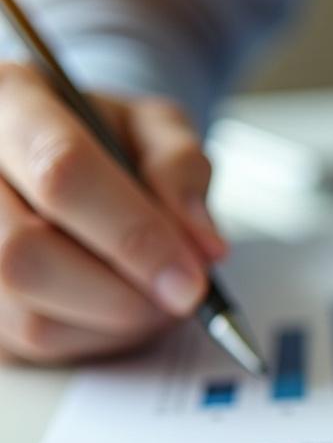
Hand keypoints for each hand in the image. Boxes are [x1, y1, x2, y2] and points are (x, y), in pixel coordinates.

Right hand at [0, 62, 224, 363]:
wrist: (62, 157)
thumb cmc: (107, 139)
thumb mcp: (156, 128)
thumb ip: (181, 170)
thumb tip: (203, 247)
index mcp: (11, 99)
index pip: (62, 173)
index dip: (134, 235)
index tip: (191, 279)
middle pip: (26, 253)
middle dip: (124, 292)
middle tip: (180, 295)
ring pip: (27, 314)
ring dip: (113, 323)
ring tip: (151, 295)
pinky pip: (30, 343)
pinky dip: (91, 338)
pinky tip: (113, 307)